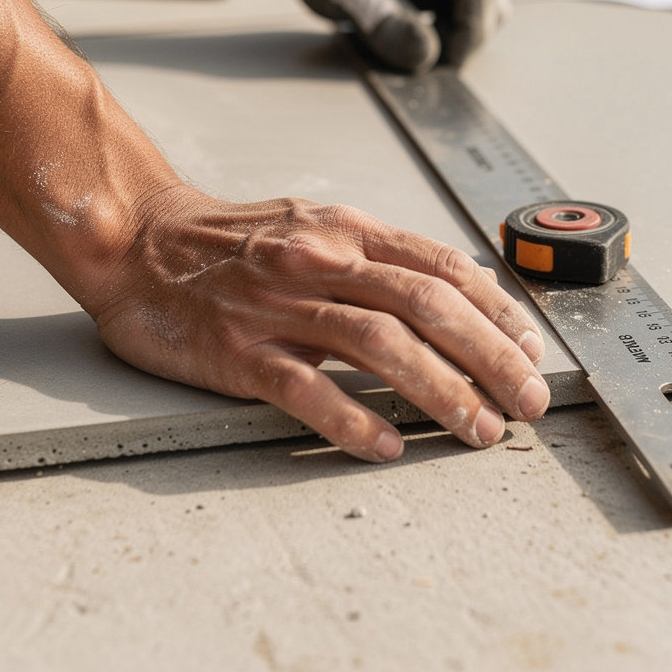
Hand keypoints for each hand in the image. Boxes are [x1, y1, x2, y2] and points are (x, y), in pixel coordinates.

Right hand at [90, 187, 548, 461]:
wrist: (141, 242)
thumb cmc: (234, 242)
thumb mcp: (316, 226)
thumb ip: (383, 256)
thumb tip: (460, 290)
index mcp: (345, 231)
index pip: (440, 266)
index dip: (496, 310)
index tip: (530, 348)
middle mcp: (319, 261)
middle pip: (425, 306)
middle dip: (490, 356)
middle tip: (530, 400)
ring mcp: (278, 305)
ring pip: (379, 345)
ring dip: (442, 391)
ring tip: (480, 428)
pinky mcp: (238, 351)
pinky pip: (306, 389)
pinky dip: (353, 419)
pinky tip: (388, 445)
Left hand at [263, 0, 509, 72]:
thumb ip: (388, 23)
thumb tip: (427, 56)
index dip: (469, 37)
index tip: (444, 67)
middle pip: (489, 7)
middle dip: (464, 42)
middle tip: (423, 64)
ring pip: (480, 15)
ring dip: (457, 41)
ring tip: (413, 49)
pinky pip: (461, 17)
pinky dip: (446, 37)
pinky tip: (412, 40)